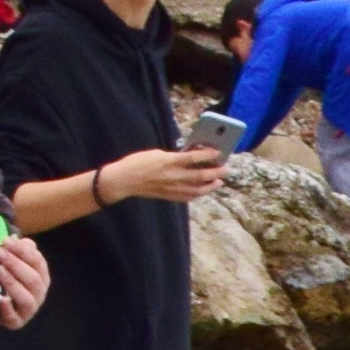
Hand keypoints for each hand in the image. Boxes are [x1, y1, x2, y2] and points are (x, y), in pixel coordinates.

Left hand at [0, 232, 51, 327]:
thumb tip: (22, 241)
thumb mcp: (8, 260)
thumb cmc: (0, 276)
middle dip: (16, 264)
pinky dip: (8, 309)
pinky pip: (14, 318)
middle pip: (34, 279)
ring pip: (27, 298)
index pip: (38, 262)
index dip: (23, 251)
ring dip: (13, 283)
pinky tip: (1, 299)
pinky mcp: (16, 322)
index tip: (5, 241)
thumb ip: (16, 250)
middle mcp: (39, 294)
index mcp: (41, 276)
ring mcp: (28, 310)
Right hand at [108, 146, 230, 205]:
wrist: (124, 180)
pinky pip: (189, 197)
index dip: (208, 155)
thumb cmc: (138, 162)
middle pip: (200, 176)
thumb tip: (191, 157)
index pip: (193, 158)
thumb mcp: (157, 153)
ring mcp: (171, 188)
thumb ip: (174, 156)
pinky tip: (204, 190)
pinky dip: (199, 193)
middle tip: (225, 168)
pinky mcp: (169, 196)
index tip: (218, 152)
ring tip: (219, 181)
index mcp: (168, 161)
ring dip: (211, 185)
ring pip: (198, 189)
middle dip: (215, 172)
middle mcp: (172, 176)